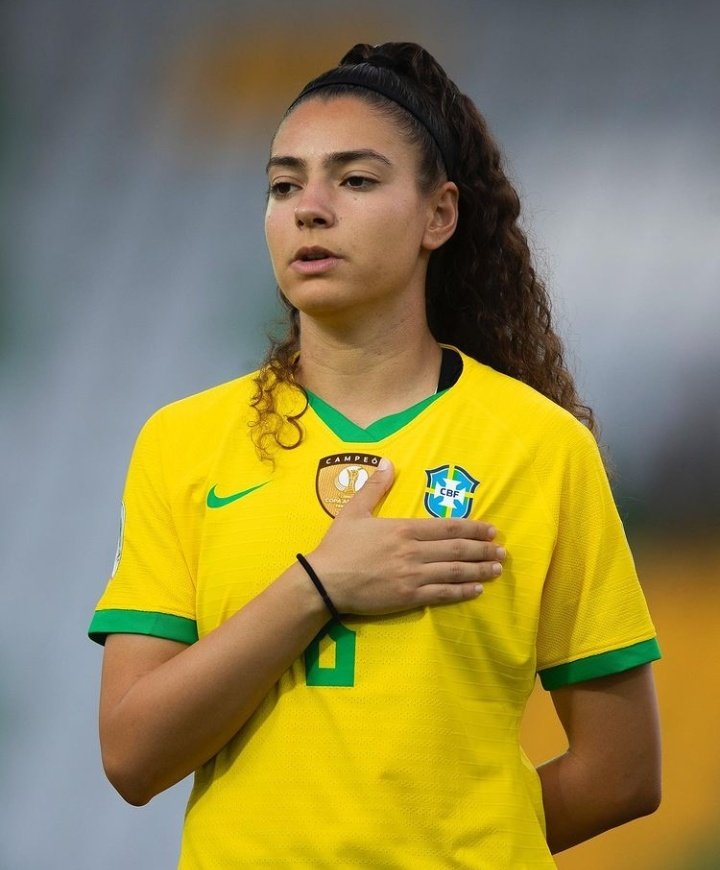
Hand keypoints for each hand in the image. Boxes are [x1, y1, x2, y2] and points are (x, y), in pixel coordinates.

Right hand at [307, 459, 504, 614]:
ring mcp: (412, 575)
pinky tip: (476, 589)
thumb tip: (388, 462)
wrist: (324, 581)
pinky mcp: (408, 597)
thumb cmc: (338, 546)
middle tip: (502, 550)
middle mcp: (413, 551)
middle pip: (457, 549)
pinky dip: (462, 591)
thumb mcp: (354, 511)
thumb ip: (374, 487)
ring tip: (497, 569)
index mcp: (404, 528)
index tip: (491, 530)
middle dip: (483, 549)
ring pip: (454, 571)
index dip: (472, 528)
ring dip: (479, 570)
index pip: (447, 527)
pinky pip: (441, 594)